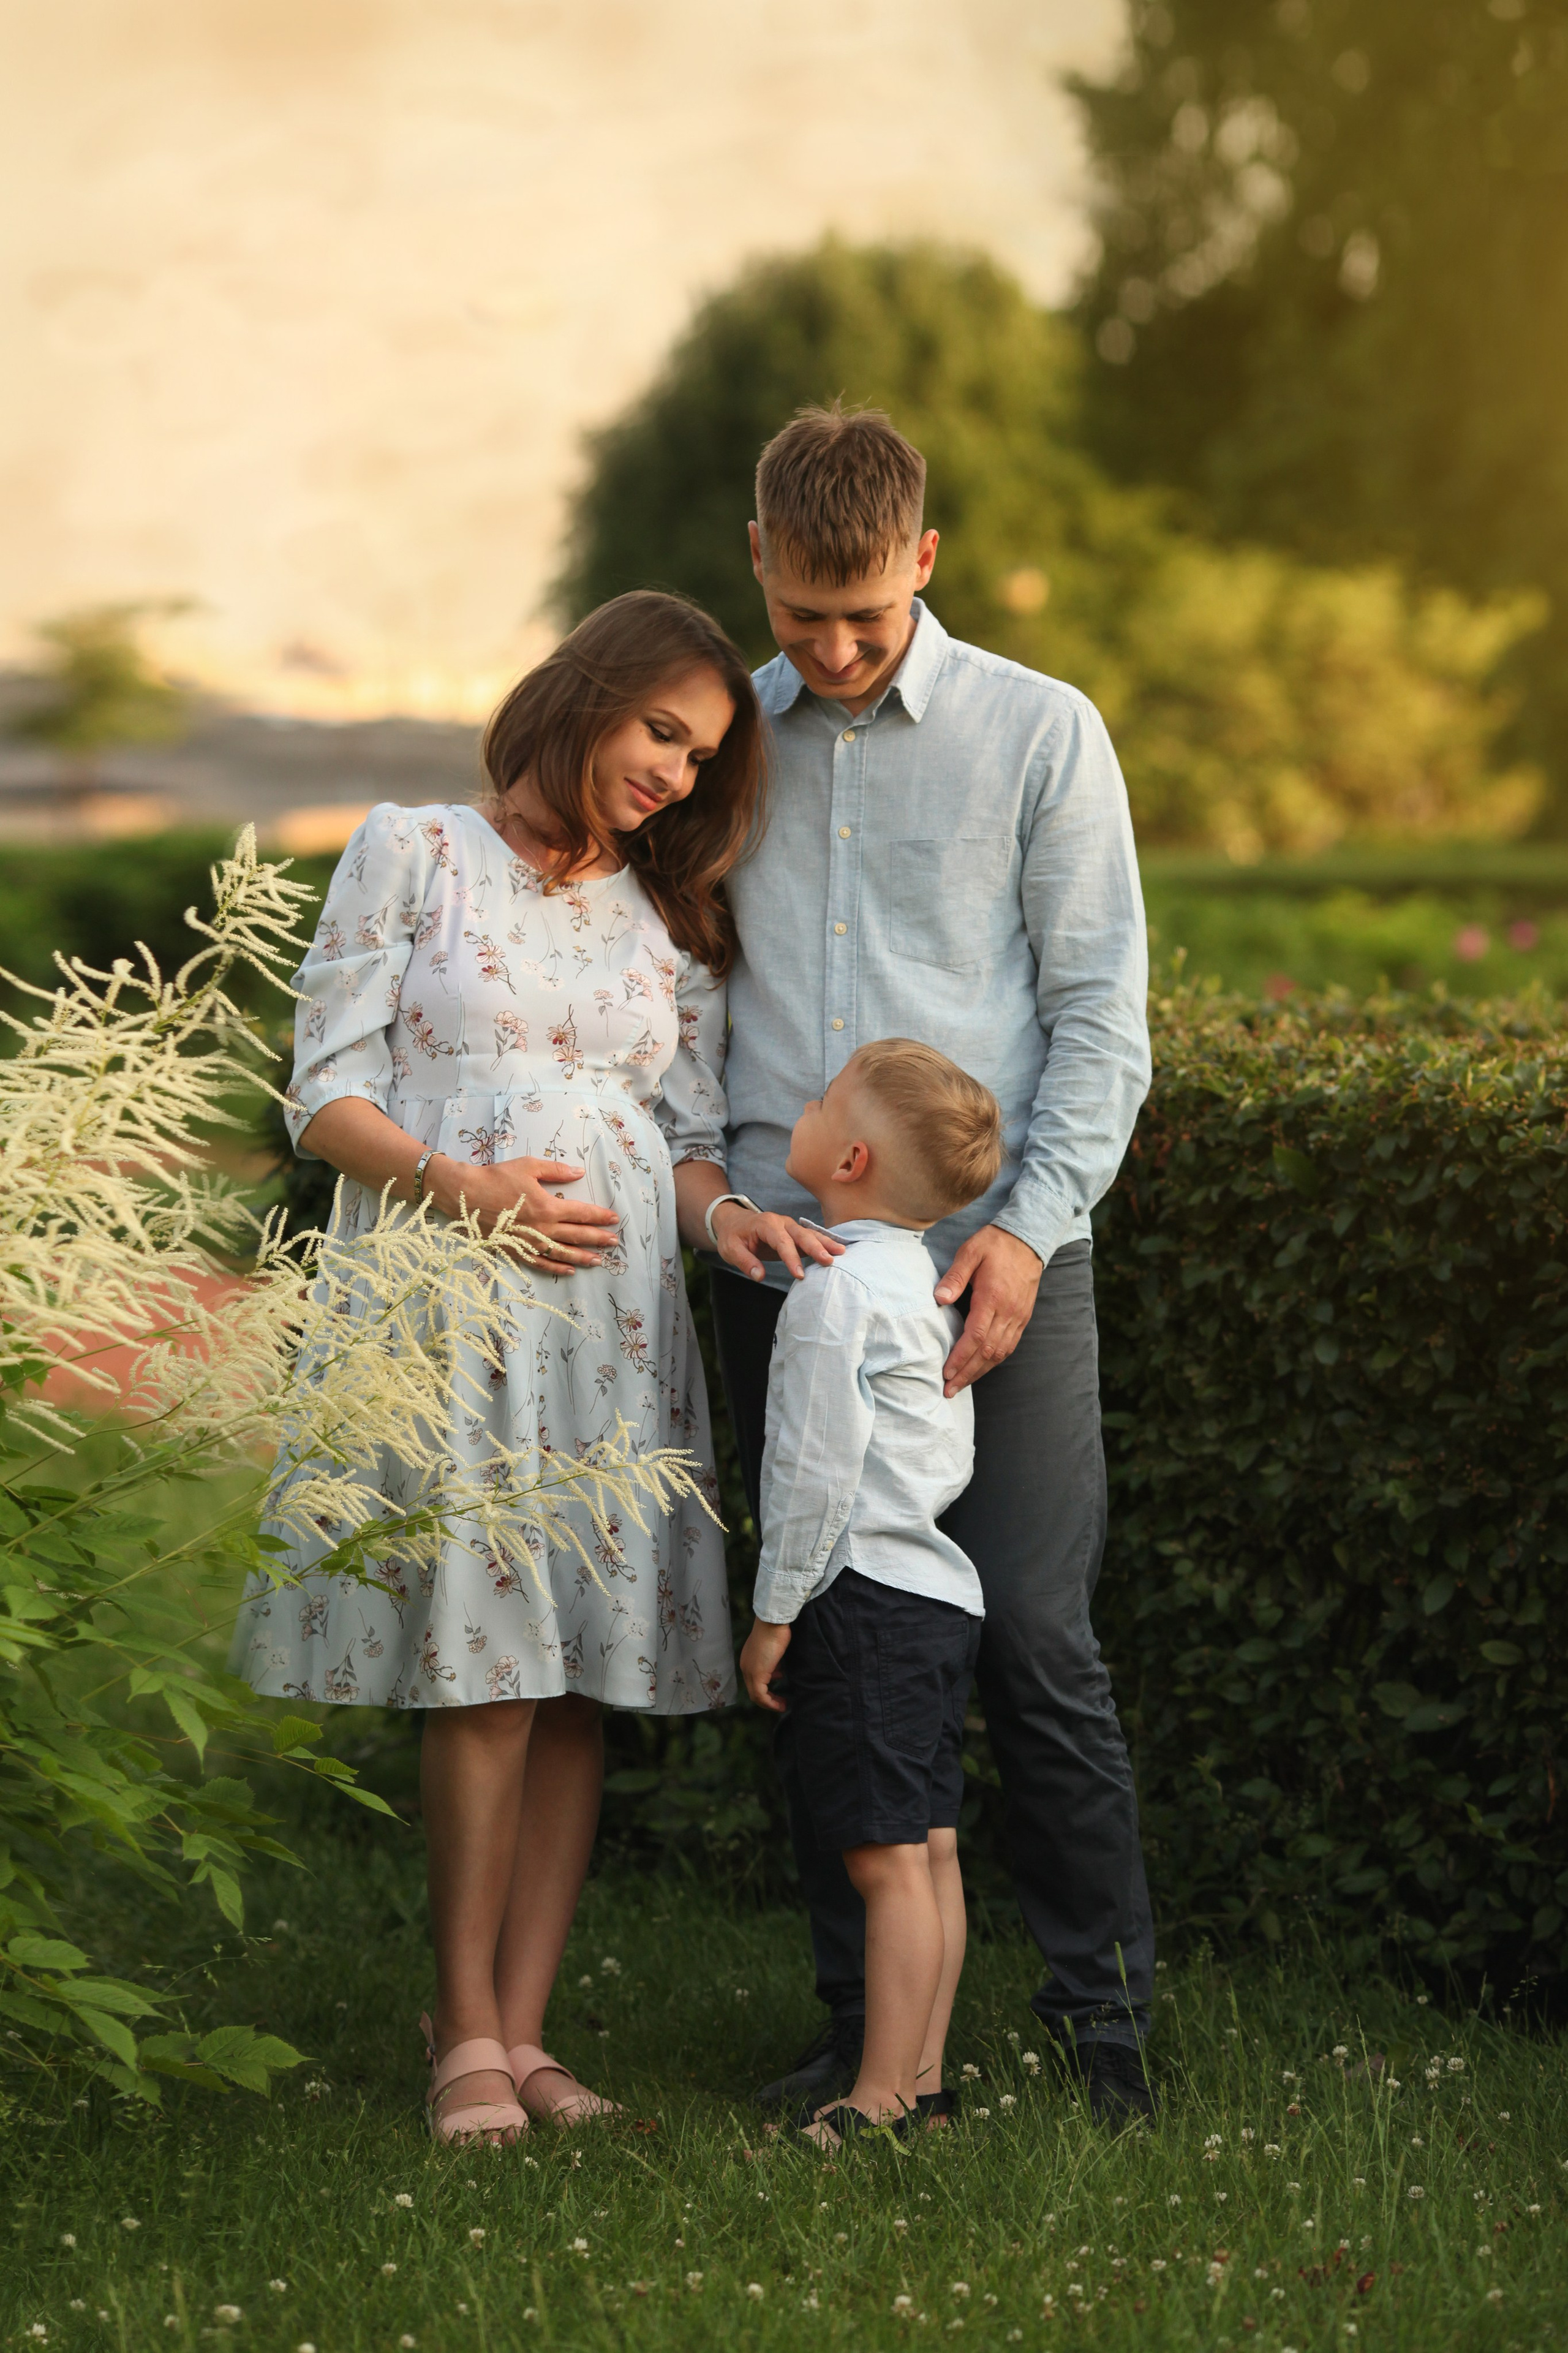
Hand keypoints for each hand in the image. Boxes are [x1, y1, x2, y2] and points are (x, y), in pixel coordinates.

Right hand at [430, 1154, 619, 1274]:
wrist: (465, 1195)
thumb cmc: (496, 1178)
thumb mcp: (528, 1166)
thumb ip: (556, 1171)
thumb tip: (578, 1172)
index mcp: (548, 1207)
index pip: (581, 1213)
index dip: (599, 1216)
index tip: (614, 1219)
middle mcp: (542, 1228)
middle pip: (577, 1236)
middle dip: (598, 1239)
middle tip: (614, 1242)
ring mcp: (529, 1242)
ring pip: (562, 1254)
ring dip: (583, 1257)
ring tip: (599, 1261)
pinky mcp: (516, 1250)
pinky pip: (541, 1263)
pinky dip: (556, 1269)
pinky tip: (569, 1271)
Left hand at [711, 1201, 843, 1282]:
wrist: (734, 1222)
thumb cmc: (733, 1236)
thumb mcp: (731, 1249)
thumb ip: (745, 1262)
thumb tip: (759, 1276)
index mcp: (766, 1224)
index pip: (781, 1242)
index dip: (791, 1259)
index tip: (800, 1275)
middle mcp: (781, 1222)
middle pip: (801, 1235)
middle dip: (816, 1248)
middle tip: (829, 1261)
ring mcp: (790, 1226)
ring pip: (810, 1234)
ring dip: (825, 1243)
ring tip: (841, 1252)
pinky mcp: (794, 1234)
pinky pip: (810, 1237)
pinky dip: (824, 1242)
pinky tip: (837, 1249)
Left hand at [739, 1618, 790, 1711]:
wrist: (772, 1622)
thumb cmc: (775, 1631)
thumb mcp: (773, 1649)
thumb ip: (772, 1661)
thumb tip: (778, 1671)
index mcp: (748, 1660)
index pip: (754, 1681)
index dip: (766, 1689)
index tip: (778, 1690)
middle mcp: (746, 1667)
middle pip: (754, 1691)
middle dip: (768, 1699)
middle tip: (781, 1702)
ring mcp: (750, 1671)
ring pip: (756, 1695)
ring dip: (770, 1703)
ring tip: (782, 1704)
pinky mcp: (757, 1674)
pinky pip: (761, 1696)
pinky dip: (771, 1703)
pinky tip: (781, 1703)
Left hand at [934, 1224, 1042, 1396]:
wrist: (1028, 1238)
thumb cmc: (995, 1244)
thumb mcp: (970, 1252)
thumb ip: (955, 1277)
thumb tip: (939, 1299)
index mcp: (993, 1298)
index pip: (975, 1337)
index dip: (960, 1358)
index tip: (945, 1373)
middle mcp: (1008, 1312)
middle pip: (987, 1352)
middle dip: (967, 1374)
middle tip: (949, 1390)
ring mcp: (1018, 1316)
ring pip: (1000, 1353)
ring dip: (980, 1372)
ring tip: (962, 1384)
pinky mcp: (1023, 1317)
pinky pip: (1009, 1345)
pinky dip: (994, 1360)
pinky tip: (982, 1367)